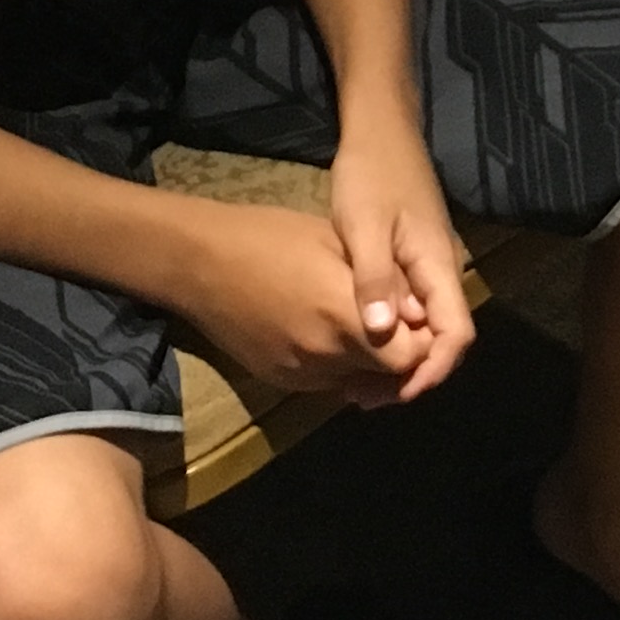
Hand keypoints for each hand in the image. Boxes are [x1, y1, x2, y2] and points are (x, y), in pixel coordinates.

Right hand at [167, 197, 428, 399]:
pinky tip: (325, 332)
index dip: (421, 341)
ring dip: (367, 361)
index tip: (418, 318)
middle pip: (385, 375)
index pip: (410, 356)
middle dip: (397, 353)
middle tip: (394, 320)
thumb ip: (382, 284)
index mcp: (345, 316)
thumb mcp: (337, 245)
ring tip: (357, 323)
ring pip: (356, 380)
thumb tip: (420, 311)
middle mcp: (326, 355)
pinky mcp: (279, 381)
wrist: (198, 263)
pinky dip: (336, 365)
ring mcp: (300, 373)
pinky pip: (325, 381)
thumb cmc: (270, 237)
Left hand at [328, 117, 473, 405]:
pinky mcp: (414, 261)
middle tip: (363, 396)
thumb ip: (374, 279)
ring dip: (399, 357)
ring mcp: (430, 266)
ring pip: (426, 326)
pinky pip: (413, 310)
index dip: (433, 370)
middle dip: (411, 373)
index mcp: (439, 267)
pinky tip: (359, 341)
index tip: (399, 393)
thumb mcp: (363, 227)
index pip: (457, 334)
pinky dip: (391, 334)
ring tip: (355, 379)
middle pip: (443, 338)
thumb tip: (381, 333)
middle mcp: (443, 272)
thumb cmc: (373, 175)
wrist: (381, 131)